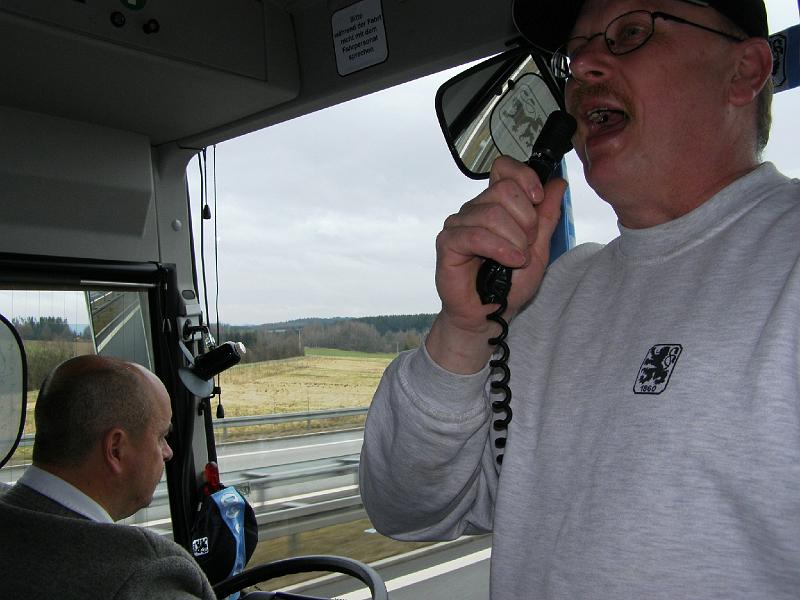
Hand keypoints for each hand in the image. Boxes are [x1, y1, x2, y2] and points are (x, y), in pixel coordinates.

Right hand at [426, 155, 566, 372]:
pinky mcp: (448, 243)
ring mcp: (458, 224)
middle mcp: (474, 209)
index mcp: (495, 204)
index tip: (538, 198)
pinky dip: (499, 248)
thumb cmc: (509, 285)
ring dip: (514, 240)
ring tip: (516, 260)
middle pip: (503, 190)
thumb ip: (546, 216)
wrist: (490, 315)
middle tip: (526, 245)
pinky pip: (475, 235)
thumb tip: (557, 183)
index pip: (503, 168)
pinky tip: (510, 261)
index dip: (523, 177)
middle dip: (525, 220)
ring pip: (492, 213)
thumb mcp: (539, 249)